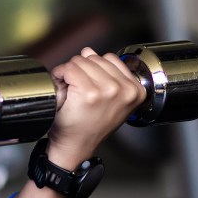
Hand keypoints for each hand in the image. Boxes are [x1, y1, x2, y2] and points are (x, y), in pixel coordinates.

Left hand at [46, 46, 145, 167]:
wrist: (75, 146)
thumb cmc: (89, 125)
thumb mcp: (108, 97)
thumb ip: (104, 72)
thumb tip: (89, 51)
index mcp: (136, 90)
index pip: (109, 58)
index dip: (93, 69)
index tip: (90, 86)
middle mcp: (125, 89)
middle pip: (93, 58)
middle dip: (80, 70)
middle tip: (77, 90)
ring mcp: (107, 90)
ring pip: (80, 61)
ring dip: (70, 73)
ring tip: (72, 91)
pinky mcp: (89, 92)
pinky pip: (70, 68)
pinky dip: (61, 74)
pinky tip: (64, 89)